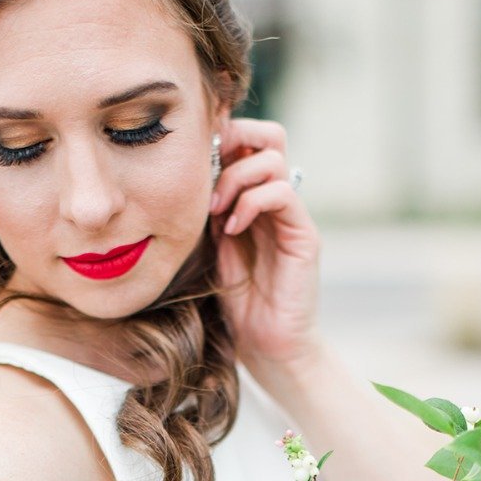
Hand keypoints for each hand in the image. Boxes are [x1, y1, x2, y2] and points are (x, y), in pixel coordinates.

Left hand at [209, 115, 321, 372]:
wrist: (265, 345)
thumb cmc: (235, 302)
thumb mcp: (208, 246)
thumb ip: (203, 211)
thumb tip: (176, 176)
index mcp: (253, 198)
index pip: (246, 141)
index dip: (219, 138)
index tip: (189, 164)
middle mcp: (276, 200)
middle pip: (268, 135)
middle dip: (233, 141)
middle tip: (206, 172)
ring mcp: (292, 215)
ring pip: (273, 158)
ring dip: (235, 177)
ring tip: (215, 209)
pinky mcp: (304, 234)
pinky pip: (281, 193)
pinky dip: (251, 202)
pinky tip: (231, 228)